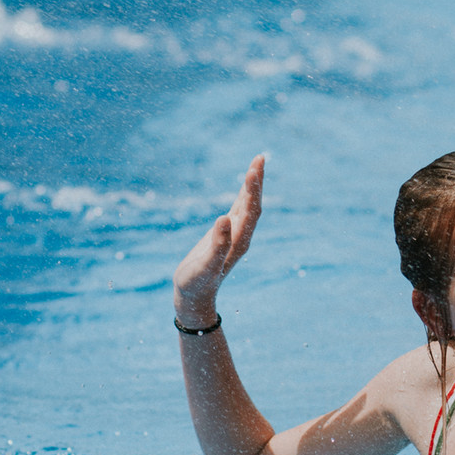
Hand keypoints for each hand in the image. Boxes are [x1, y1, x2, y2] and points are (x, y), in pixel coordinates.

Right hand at [172, 155, 263, 326]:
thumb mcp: (205, 265)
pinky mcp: (225, 234)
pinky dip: (242, 194)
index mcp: (239, 241)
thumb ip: (217, 244)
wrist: (194, 296)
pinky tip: (245, 185)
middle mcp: (241, 236)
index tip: (253, 170)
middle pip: (254, 204)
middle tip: (260, 157)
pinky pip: (238, 209)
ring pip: (247, 205)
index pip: (251, 211)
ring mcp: (234, 234)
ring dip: (252, 185)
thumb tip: (224, 219)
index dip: (253, 190)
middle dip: (257, 181)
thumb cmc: (197, 283)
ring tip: (257, 162)